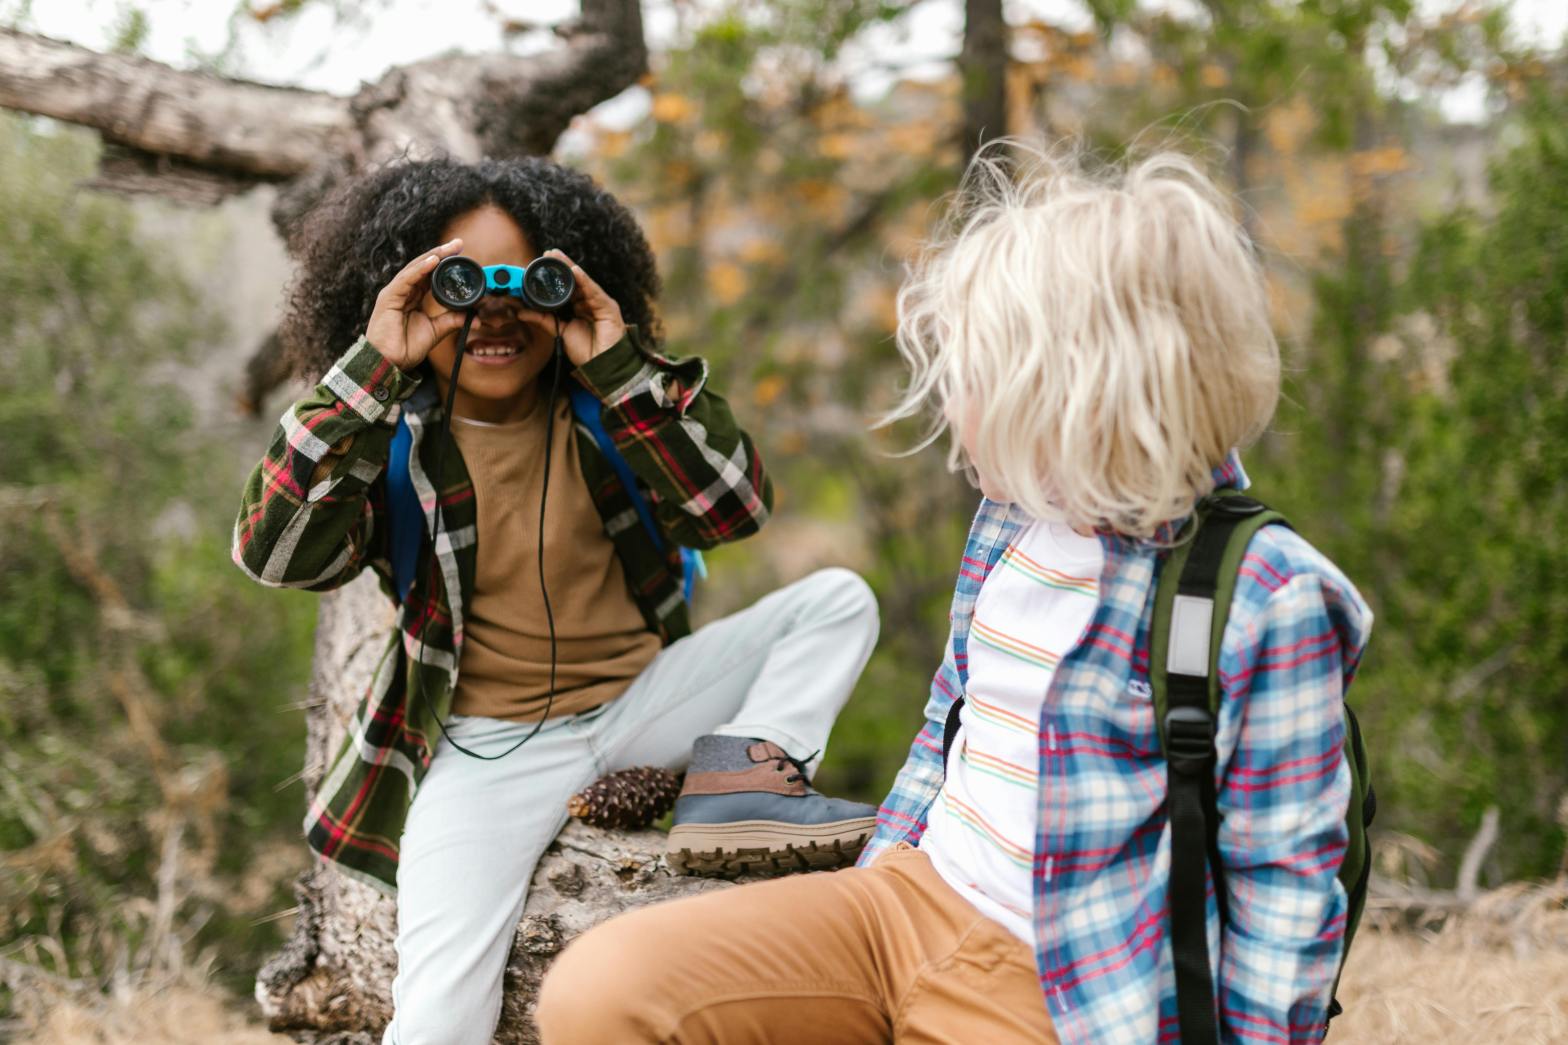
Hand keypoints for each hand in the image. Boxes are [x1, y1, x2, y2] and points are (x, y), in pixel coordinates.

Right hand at [364, 238, 466, 371]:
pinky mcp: (389, 297)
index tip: (461, 254)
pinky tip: (433, 261)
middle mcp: (404, 290)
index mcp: (413, 296)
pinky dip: (420, 269)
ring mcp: (395, 292)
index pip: (430, 274)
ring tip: (449, 249)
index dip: (444, 263)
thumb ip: (453, 320)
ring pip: (415, 268)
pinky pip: (406, 279)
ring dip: (433, 257)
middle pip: (423, 266)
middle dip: (441, 254)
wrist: (390, 362)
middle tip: (459, 244)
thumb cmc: (406, 347)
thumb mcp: (436, 330)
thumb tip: (475, 318)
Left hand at [522, 249, 625, 367]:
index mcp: (579, 306)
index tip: (541, 263)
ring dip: (571, 268)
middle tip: (548, 253)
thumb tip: (520, 311)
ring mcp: (599, 304)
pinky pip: (595, 292)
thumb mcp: (558, 331)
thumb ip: (542, 319)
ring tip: (558, 257)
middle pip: (575, 280)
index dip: (555, 275)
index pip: (566, 286)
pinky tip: (575, 272)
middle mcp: (589, 302)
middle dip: (562, 266)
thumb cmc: (586, 351)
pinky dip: (585, 281)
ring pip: (583, 282)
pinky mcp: (608, 308)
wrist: (601, 367)